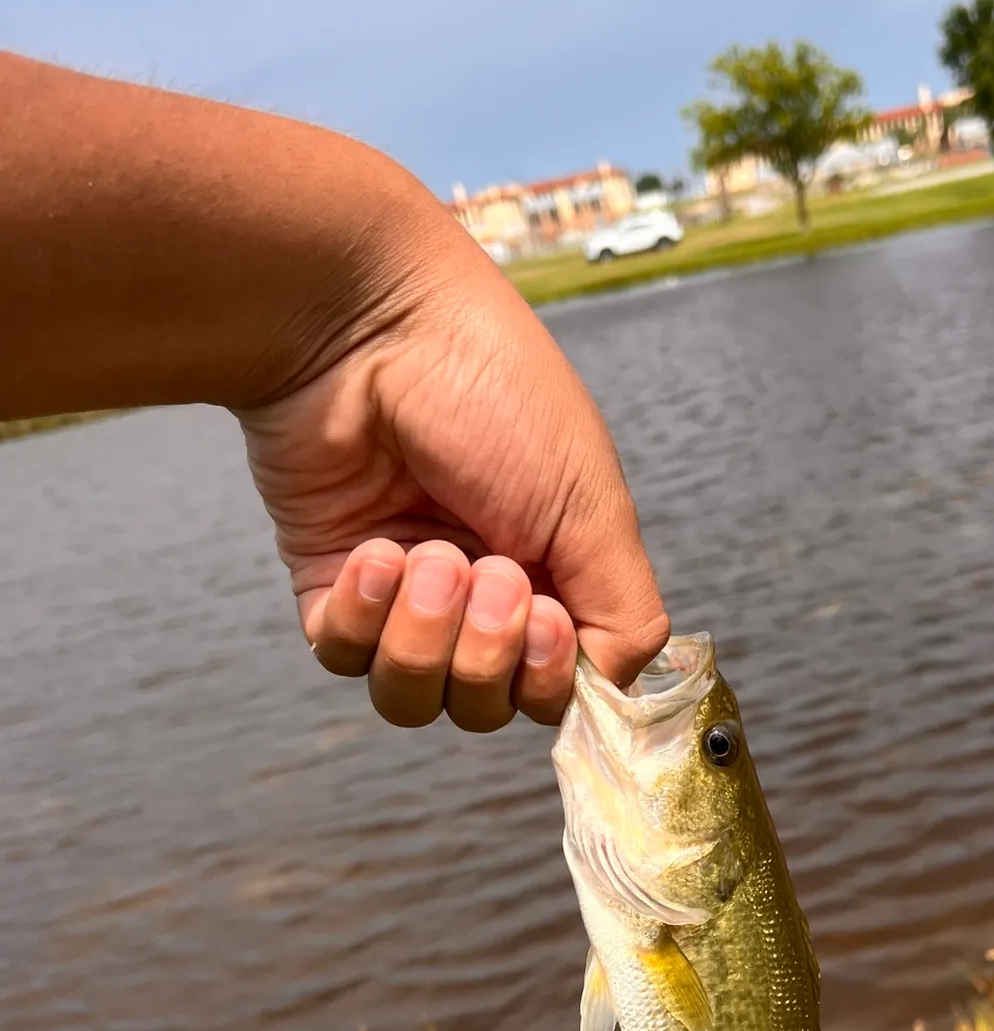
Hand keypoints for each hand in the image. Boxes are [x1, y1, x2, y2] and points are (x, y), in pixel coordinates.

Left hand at [237, 228, 668, 730]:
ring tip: (424, 553)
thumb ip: (625, 614)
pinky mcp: (331, 585)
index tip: (549, 618)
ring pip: (414, 696)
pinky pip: (345, 659)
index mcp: (556, 571)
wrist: (369, 326)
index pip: (559, 685)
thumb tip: (615, 689)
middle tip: (488, 569)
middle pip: (487, 704)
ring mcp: (405, 595)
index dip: (550, 677)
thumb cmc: (495, 394)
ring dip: (424, 637)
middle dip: (487, 650)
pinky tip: (374, 551)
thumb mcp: (593, 506)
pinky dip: (364, 618)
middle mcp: (483, 592)